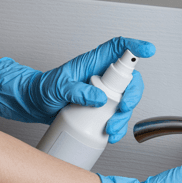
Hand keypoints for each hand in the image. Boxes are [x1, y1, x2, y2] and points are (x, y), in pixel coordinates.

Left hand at [0, 37, 155, 142]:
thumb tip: (98, 98)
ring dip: (124, 117)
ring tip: (112, 128)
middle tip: (124, 107)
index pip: (118, 49)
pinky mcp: (101, 109)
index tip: (147, 50)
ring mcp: (103, 94)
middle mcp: (102, 77)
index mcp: (93, 63)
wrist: (34, 105)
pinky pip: (116, 116)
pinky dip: (117, 127)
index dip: (134, 47)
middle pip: (130, 80)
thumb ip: (77, 90)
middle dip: (132, 95)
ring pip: (126, 102)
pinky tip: (111, 135)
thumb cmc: (43, 89)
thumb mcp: (57, 87)